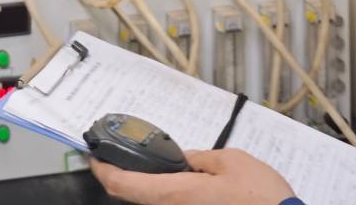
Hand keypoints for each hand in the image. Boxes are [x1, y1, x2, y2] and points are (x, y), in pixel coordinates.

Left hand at [91, 149, 296, 203]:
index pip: (125, 186)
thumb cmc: (261, 197)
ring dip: (146, 187)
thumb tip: (186, 160)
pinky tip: (175, 182)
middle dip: (122, 177)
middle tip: (118, 156)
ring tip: (148, 165)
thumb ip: (202, 159)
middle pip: (135, 198)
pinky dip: (166, 194)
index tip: (94, 158)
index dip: (104, 171)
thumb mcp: (231, 162)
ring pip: (153, 204)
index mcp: (178, 193)